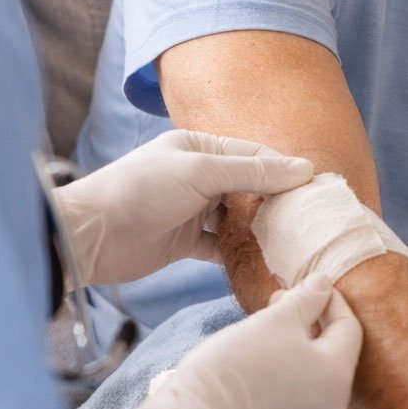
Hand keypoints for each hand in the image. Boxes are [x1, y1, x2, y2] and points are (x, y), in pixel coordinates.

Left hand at [56, 130, 313, 285]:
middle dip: (277, 199)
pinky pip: (222, 246)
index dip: (285, 169)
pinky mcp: (186, 242)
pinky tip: (264, 261)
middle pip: (249, 185)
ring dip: (262, 227)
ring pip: (238, 216)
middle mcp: (198, 175)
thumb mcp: (200, 172)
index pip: (254, 154)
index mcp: (199, 147)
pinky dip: (241, 252)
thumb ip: (251, 171)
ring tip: (294, 240)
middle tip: (311, 218)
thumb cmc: (140, 191)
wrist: (90, 237)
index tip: (317, 188)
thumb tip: (302, 168)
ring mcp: (192, 210)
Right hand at [99, 273, 362, 408]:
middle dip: (307, 328)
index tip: (309, 286)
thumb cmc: (238, 366)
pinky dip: (278, 389)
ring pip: (308, 386)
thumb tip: (324, 283)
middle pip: (329, 358)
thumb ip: (306, 300)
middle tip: (277, 305)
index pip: (348, 328)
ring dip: (292, 359)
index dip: (330, 301)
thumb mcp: (275, 321)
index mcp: (337, 376)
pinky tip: (252, 377)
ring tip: (260, 339)